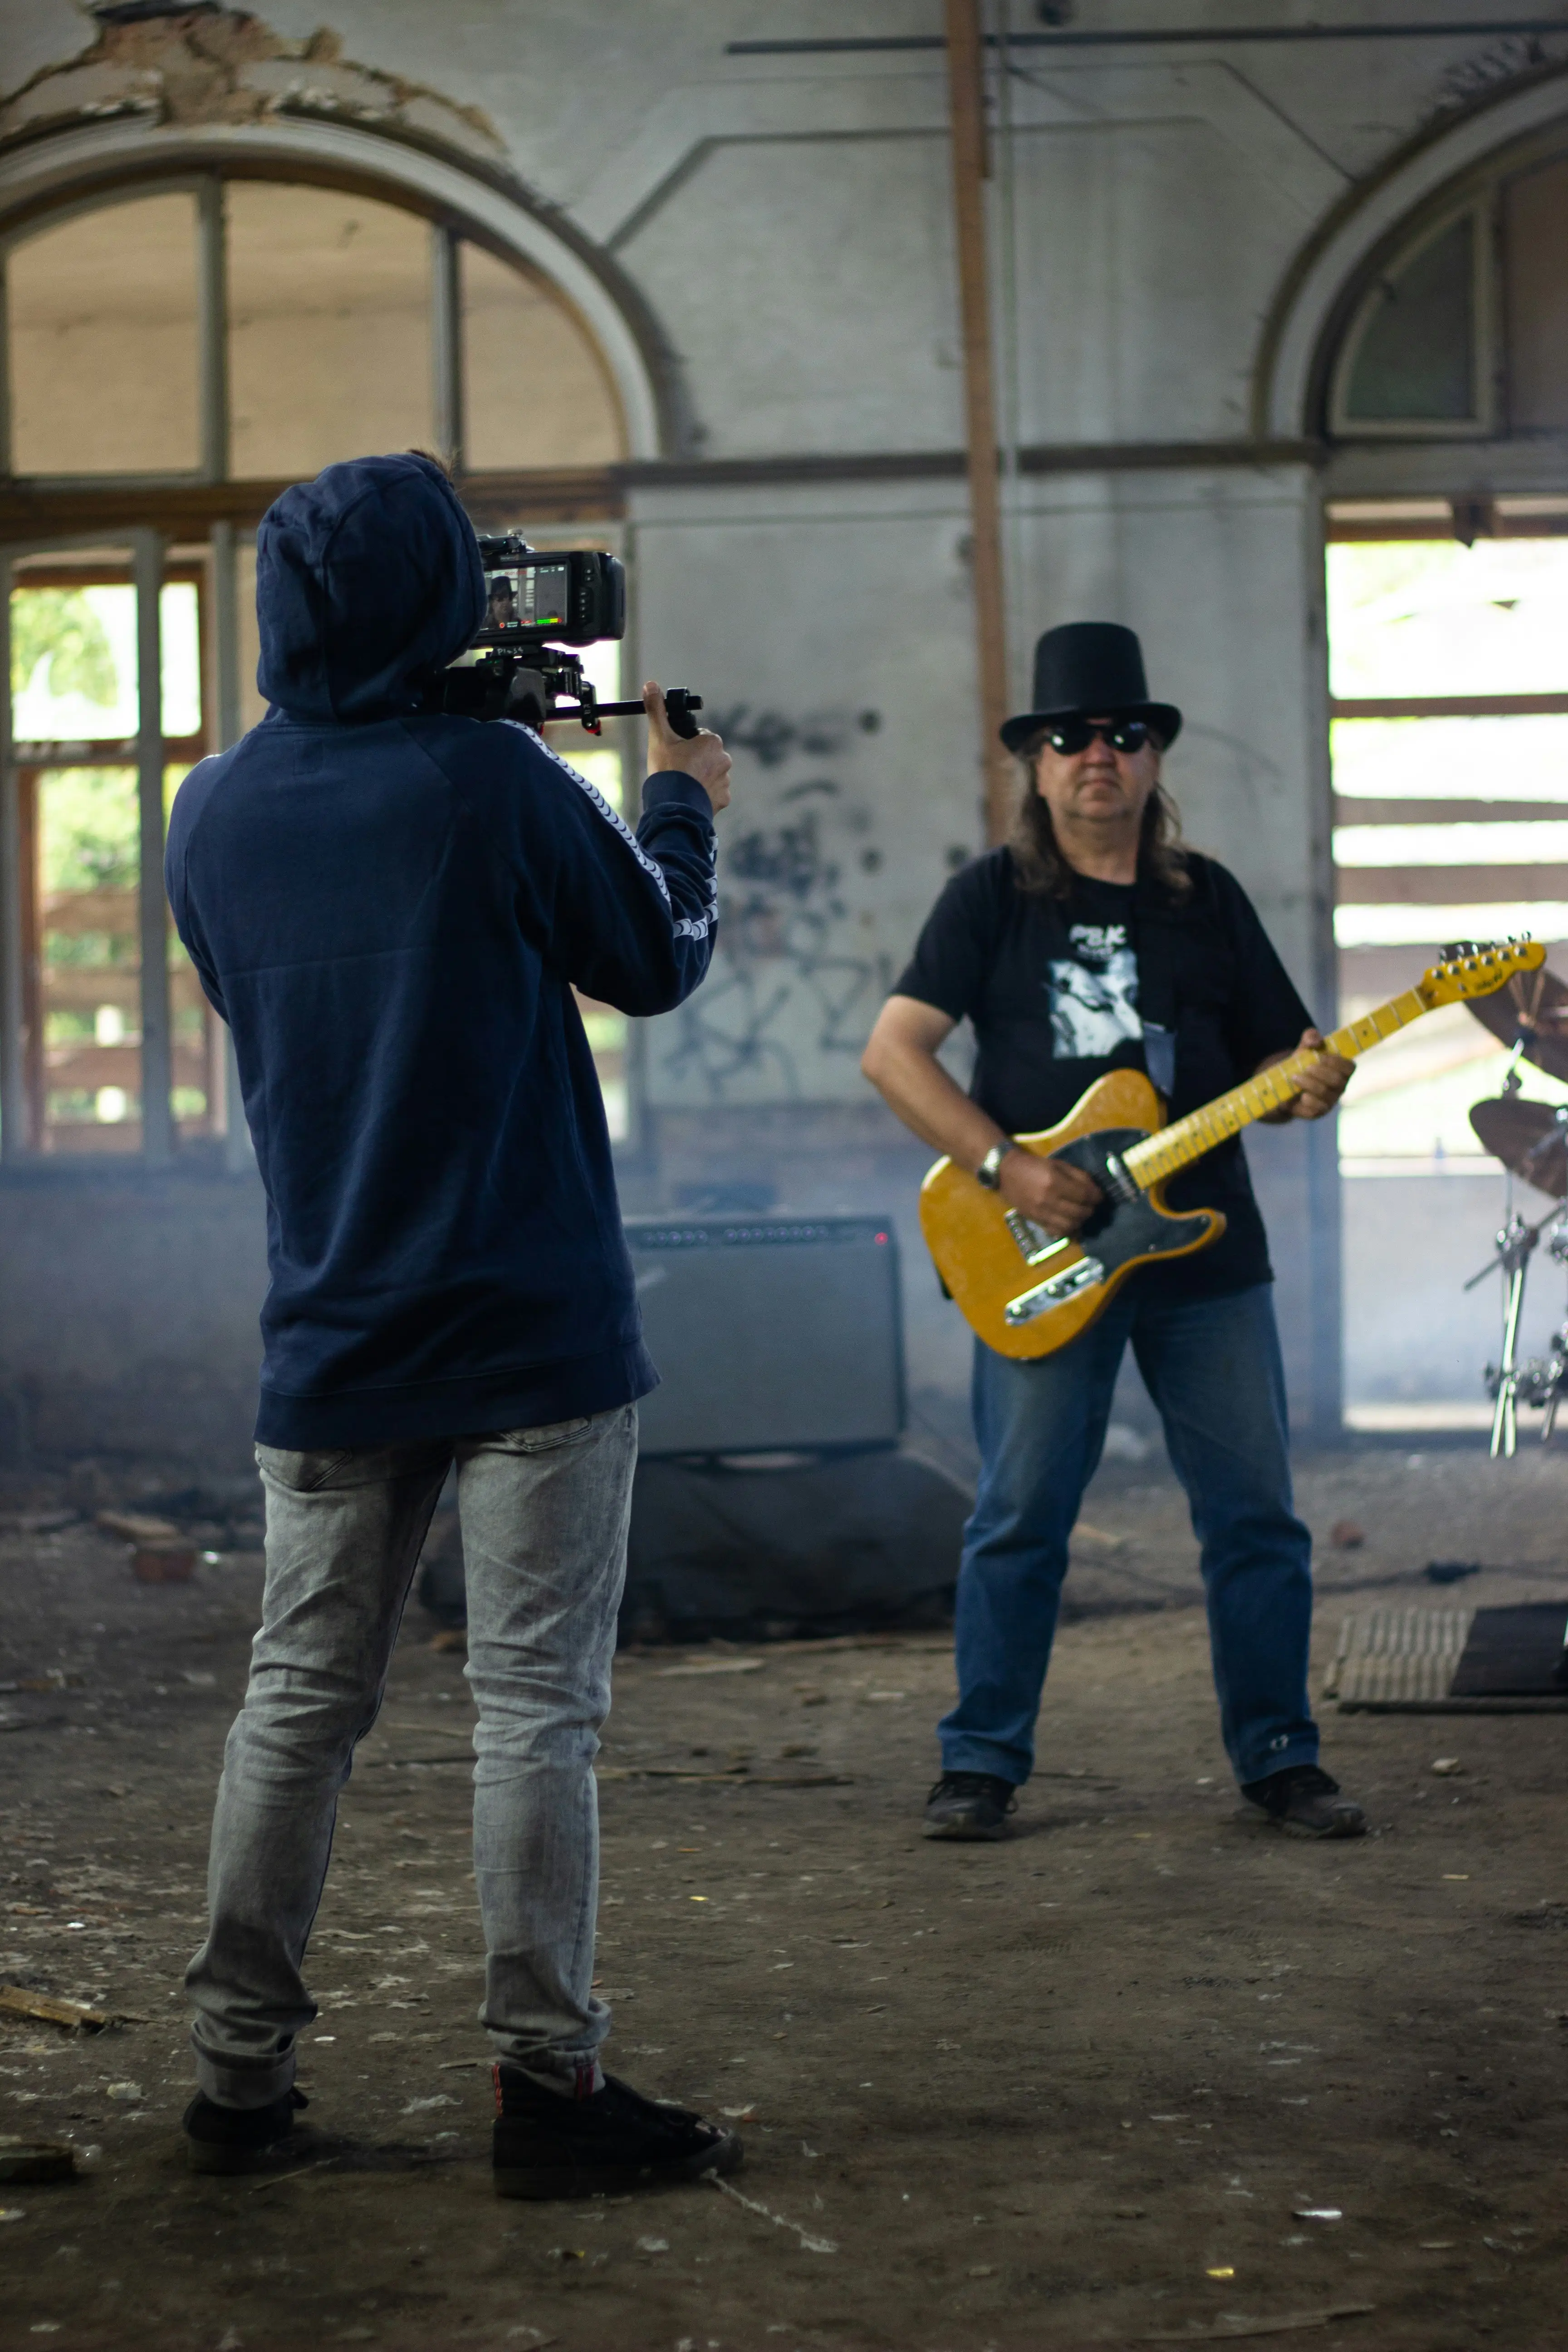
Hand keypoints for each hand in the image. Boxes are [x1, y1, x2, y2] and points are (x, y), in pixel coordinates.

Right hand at [645, 679, 731, 813]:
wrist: (674, 804)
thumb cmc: (668, 768)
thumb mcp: (659, 736)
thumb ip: (656, 710)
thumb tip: (651, 685)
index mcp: (712, 741)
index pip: (699, 738)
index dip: (684, 745)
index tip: (674, 755)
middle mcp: (724, 759)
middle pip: (705, 757)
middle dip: (693, 762)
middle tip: (676, 771)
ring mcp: (725, 781)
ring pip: (710, 775)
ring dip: (699, 779)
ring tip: (682, 786)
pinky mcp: (723, 799)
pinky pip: (713, 794)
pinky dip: (703, 795)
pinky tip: (689, 797)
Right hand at [997, 1144, 1102, 1235]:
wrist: (1006, 1173)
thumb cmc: (1034, 1165)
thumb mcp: (1058, 1164)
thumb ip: (1078, 1176)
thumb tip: (1095, 1189)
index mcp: (1054, 1181)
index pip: (1084, 1195)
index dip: (1097, 1197)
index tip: (1100, 1196)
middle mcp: (1048, 1200)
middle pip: (1080, 1212)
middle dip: (1090, 1209)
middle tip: (1091, 1204)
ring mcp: (1041, 1213)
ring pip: (1070, 1226)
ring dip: (1080, 1221)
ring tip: (1081, 1214)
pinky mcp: (1036, 1221)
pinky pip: (1057, 1232)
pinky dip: (1067, 1230)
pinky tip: (1070, 1223)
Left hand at [1258, 1027, 1353, 1121]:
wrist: (1284, 1086)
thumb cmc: (1301, 1064)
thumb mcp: (1304, 1048)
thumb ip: (1310, 1038)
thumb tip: (1315, 1040)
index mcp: (1341, 1070)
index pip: (1350, 1067)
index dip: (1338, 1062)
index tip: (1322, 1056)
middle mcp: (1339, 1087)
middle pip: (1338, 1080)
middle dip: (1321, 1073)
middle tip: (1307, 1068)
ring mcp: (1330, 1100)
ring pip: (1326, 1093)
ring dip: (1309, 1084)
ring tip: (1295, 1077)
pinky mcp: (1318, 1112)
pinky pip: (1318, 1109)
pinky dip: (1309, 1101)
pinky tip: (1301, 1095)